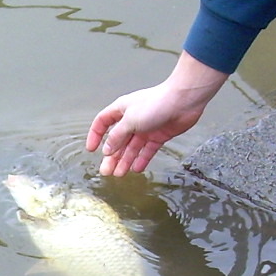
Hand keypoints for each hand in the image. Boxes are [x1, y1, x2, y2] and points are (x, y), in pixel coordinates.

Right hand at [86, 52, 228, 175]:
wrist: (183, 101)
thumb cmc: (156, 104)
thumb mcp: (130, 121)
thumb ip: (117, 137)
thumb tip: (107, 150)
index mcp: (121, 110)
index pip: (102, 123)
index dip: (95, 136)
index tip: (91, 150)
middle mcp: (132, 120)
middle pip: (117, 140)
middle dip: (111, 156)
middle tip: (106, 171)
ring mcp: (146, 128)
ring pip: (132, 148)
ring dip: (125, 161)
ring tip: (119, 174)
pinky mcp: (159, 135)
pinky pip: (147, 150)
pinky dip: (142, 159)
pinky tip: (136, 169)